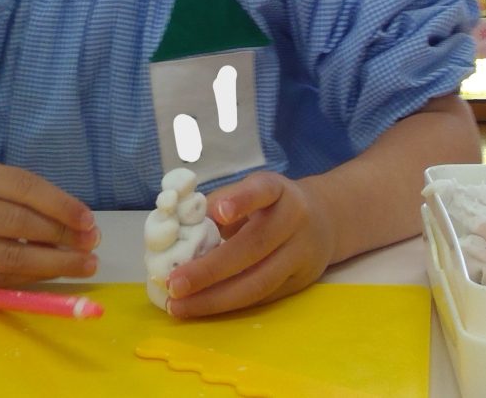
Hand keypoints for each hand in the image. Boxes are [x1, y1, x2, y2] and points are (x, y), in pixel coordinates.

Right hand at [0, 161, 99, 294]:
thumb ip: (35, 202)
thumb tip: (83, 229)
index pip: (22, 186)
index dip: (59, 204)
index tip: (89, 221)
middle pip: (15, 222)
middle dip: (60, 235)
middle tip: (91, 245)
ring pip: (7, 258)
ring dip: (52, 264)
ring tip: (83, 265)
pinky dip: (28, 280)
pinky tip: (49, 275)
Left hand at [165, 171, 335, 317]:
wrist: (324, 220)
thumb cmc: (271, 203)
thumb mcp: (251, 190)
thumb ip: (219, 203)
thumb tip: (180, 228)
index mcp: (278, 190)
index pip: (261, 191)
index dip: (240, 201)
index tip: (217, 211)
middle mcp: (294, 220)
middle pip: (254, 247)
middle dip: (210, 270)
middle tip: (175, 283)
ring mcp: (301, 254)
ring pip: (259, 282)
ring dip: (216, 298)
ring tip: (180, 306)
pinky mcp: (300, 283)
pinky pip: (262, 298)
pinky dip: (229, 305)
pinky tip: (202, 308)